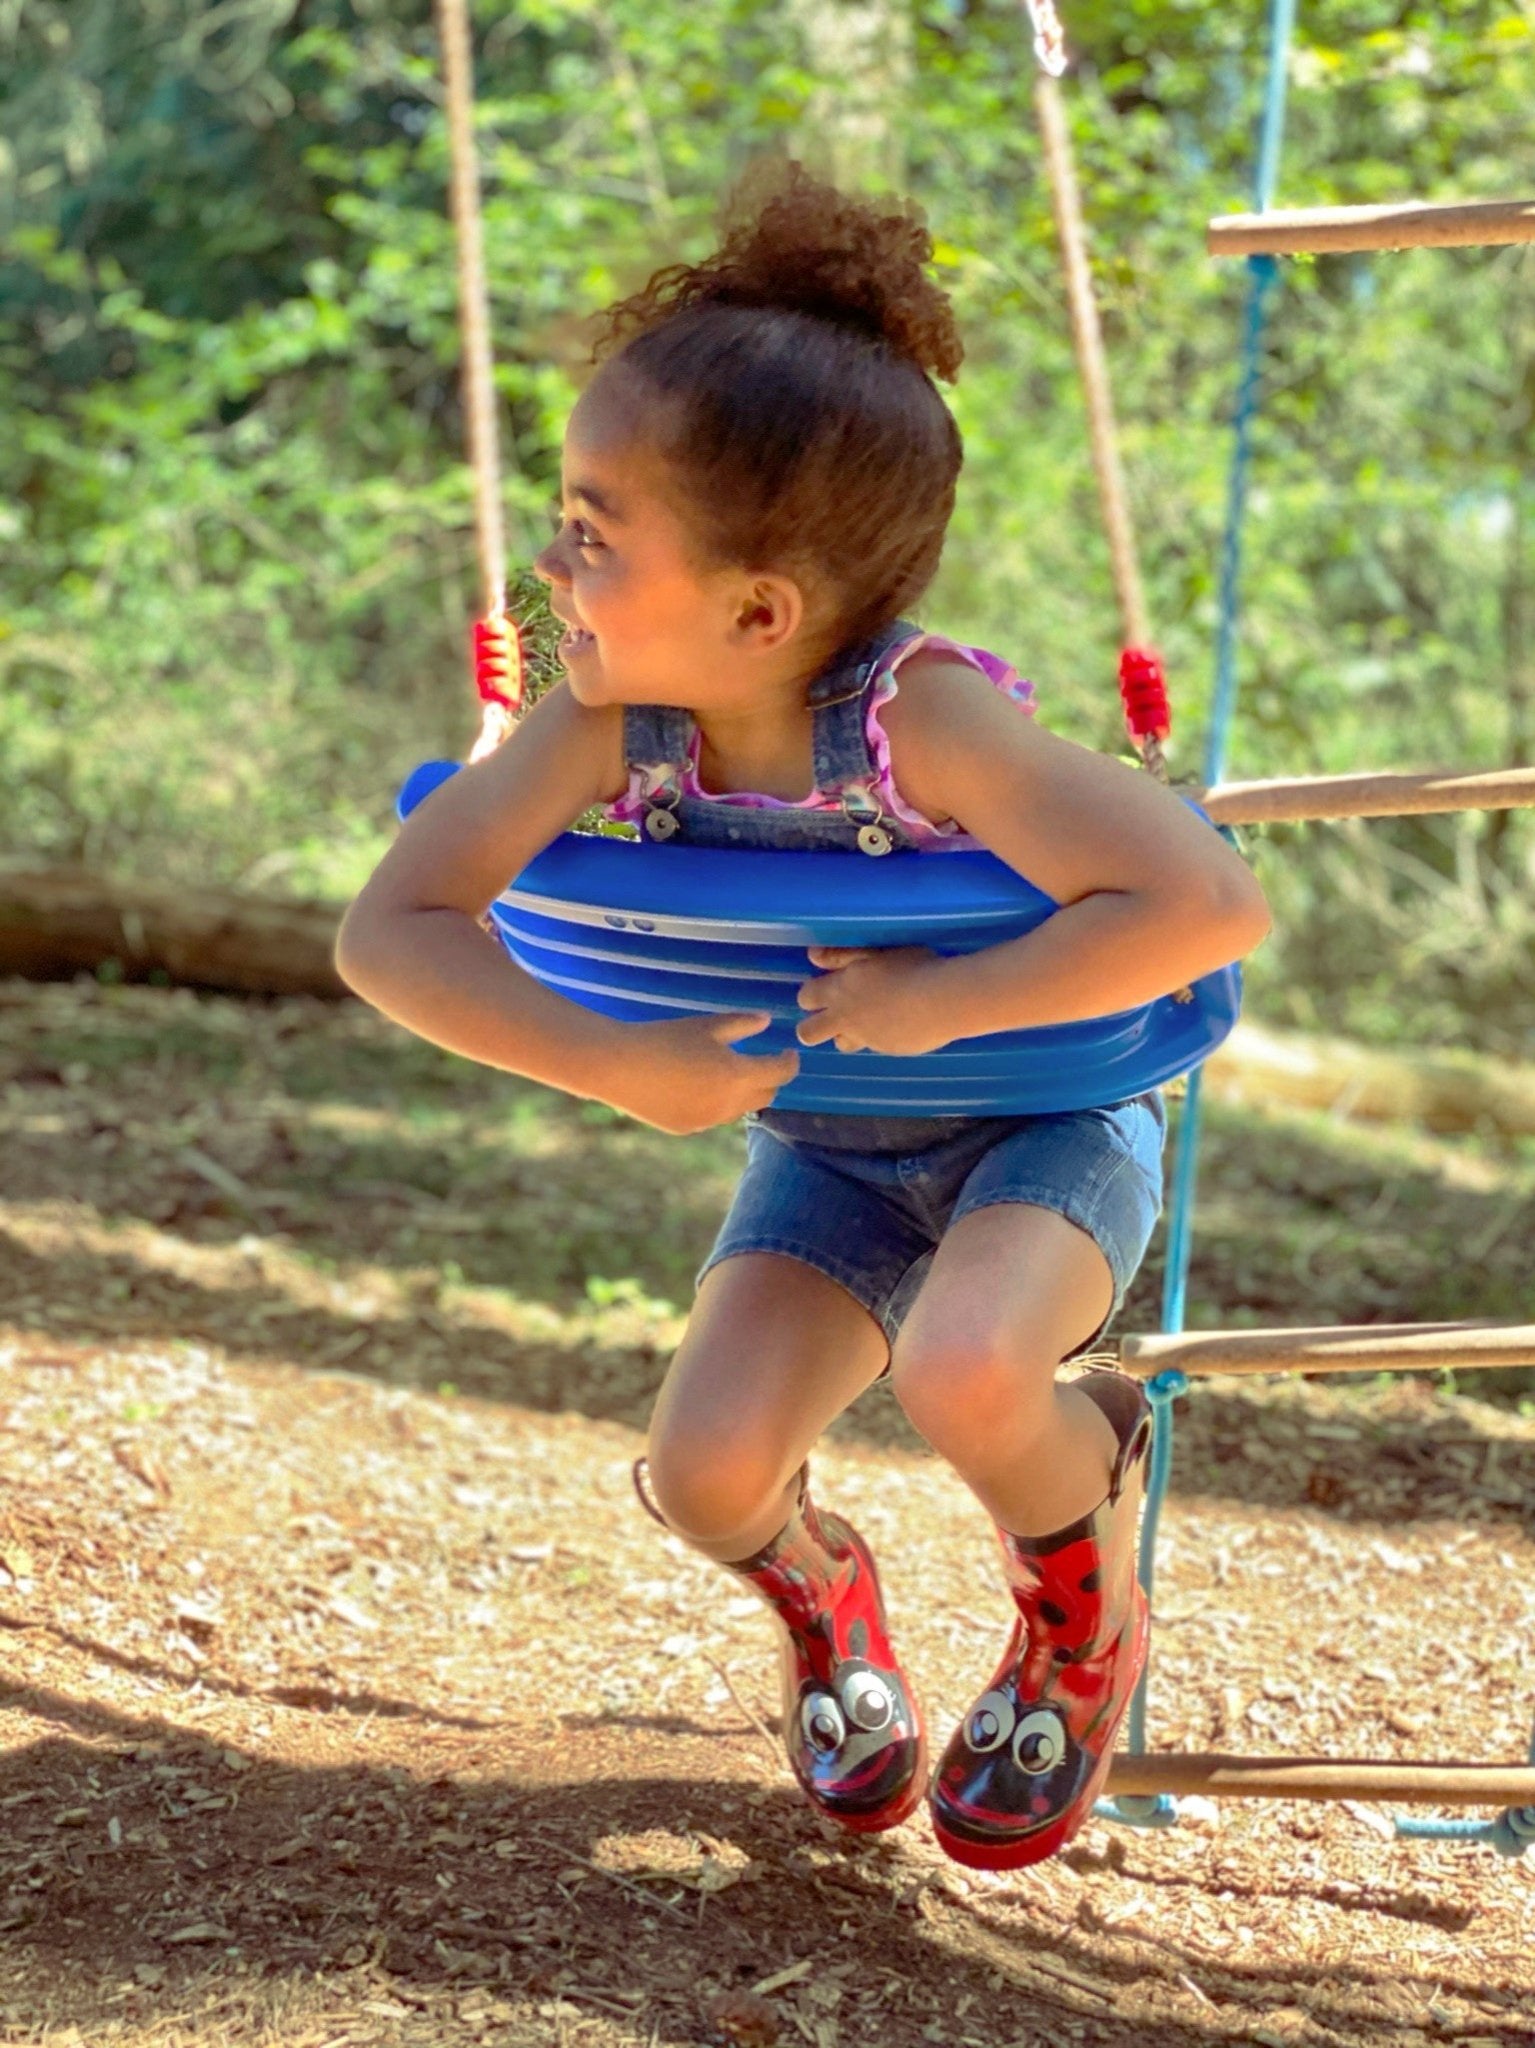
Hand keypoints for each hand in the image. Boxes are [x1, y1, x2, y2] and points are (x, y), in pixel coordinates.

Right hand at [602, 1012, 798, 1134]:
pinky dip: (716, 1104)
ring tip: (732, 1076)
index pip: (780, 1073)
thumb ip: (741, 1024)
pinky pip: (713, 1117)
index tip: (790, 1053)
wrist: (619, 1067)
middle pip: (765, 1096)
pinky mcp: (687, 1128)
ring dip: (743, 1094)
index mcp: (738, 1075)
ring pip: (739, 1110)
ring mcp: (708, 1121)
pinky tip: (700, 1087)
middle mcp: (728, 1104)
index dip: (790, 1062)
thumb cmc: (665, 1038)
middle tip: (765, 1065)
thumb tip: (766, 1021)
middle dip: (770, 1080)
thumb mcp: (706, 1026)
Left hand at [795, 946, 951, 1055]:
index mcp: (840, 990)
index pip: (805, 998)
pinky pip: (876, 1046)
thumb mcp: (874, 951)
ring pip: (841, 1044)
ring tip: (867, 1020)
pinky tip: (901, 1021)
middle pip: (809, 1033)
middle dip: (812, 1026)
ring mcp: (867, 1038)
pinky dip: (882, 1036)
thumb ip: (842, 955)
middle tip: (832, 1015)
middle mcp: (847, 1018)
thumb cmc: (910, 966)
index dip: (810, 995)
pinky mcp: (890, 1050)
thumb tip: (813, 955)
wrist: (943, 1001)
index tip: (822, 990)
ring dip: (847, 1034)